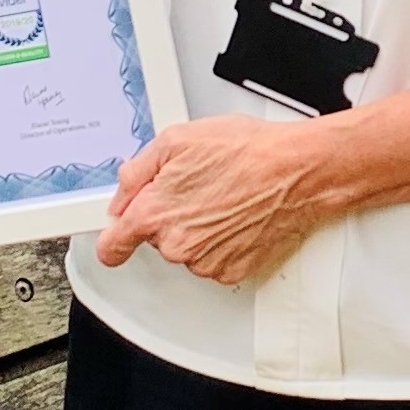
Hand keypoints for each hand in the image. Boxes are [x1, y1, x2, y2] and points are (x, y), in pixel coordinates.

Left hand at [92, 113, 340, 282]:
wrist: (297, 170)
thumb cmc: (247, 152)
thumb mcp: (177, 139)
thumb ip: (136, 171)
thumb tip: (122, 192)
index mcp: (155, 214)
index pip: (112, 247)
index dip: (113, 240)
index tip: (116, 238)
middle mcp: (177, 244)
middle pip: (156, 241)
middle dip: (170, 217)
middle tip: (196, 190)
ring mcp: (205, 261)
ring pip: (187, 250)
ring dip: (198, 230)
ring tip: (223, 199)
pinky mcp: (232, 270)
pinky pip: (215, 260)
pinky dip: (223, 243)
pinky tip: (236, 216)